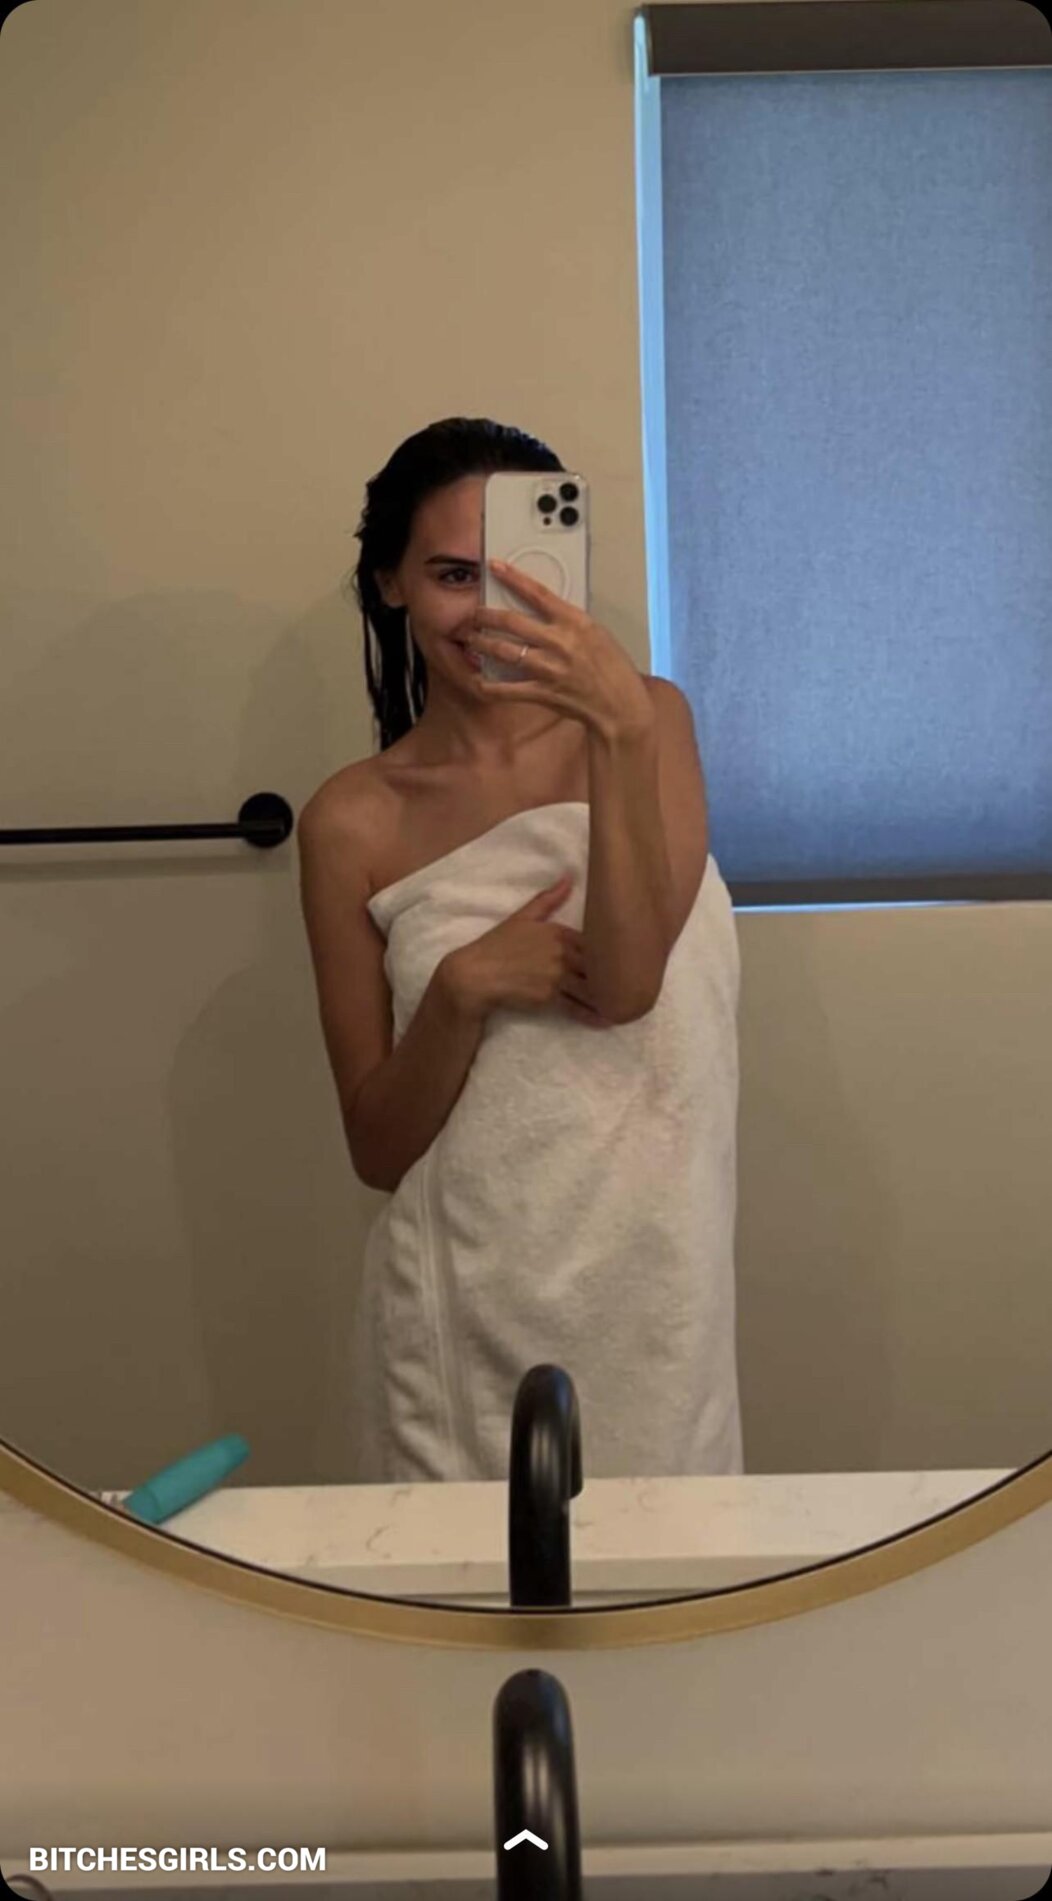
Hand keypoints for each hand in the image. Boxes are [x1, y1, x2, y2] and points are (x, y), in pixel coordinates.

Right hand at [440, 873, 615, 1028]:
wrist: (476, 975)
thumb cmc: (498, 945)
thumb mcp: (522, 917)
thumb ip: (548, 900)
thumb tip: (568, 877)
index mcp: (557, 932)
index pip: (595, 941)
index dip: (613, 950)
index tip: (631, 955)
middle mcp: (560, 953)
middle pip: (598, 965)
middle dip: (617, 974)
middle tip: (639, 982)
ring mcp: (555, 976)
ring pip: (590, 988)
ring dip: (609, 997)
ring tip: (629, 1004)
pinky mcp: (548, 997)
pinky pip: (576, 1007)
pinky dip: (592, 1015)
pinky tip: (607, 1019)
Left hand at [464, 558, 653, 741]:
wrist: (620, 705)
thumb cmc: (613, 669)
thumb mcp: (596, 634)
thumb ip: (568, 622)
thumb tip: (543, 612)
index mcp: (575, 622)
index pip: (537, 593)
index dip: (513, 578)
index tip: (495, 566)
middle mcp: (559, 642)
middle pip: (511, 622)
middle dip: (486, 616)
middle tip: (474, 614)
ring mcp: (549, 668)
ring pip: (504, 651)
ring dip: (483, 644)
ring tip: (472, 639)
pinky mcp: (543, 693)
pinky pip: (507, 689)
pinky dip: (489, 686)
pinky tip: (479, 681)